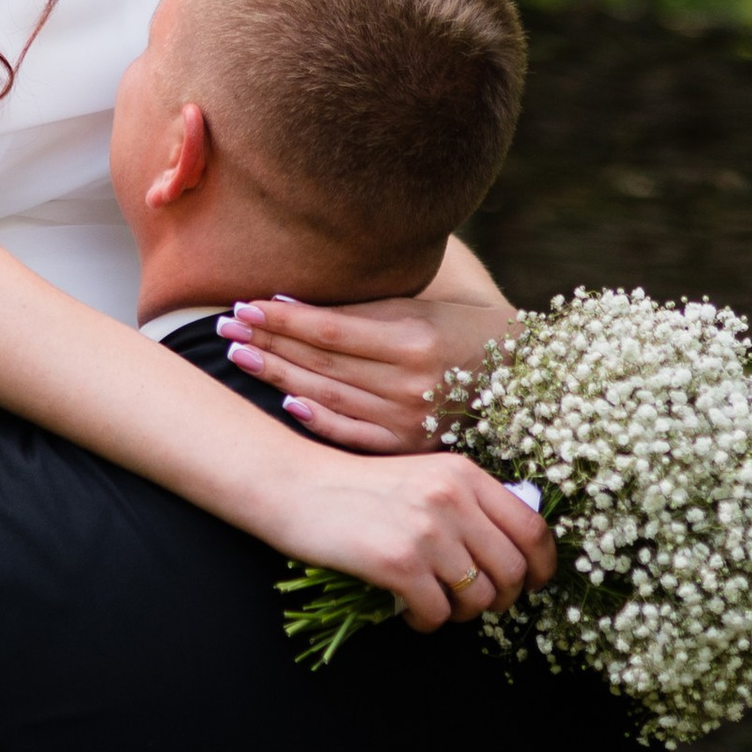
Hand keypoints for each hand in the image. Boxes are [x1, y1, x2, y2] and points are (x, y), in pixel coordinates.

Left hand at [217, 290, 515, 454]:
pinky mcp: (410, 446)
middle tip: (225, 329)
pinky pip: (353, 435)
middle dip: (268, 343)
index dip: (281, 318)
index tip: (244, 305)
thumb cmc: (468, 332)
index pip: (328, 329)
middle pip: (320, 362)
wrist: (526, 380)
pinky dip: (318, 420)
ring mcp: (408, 418)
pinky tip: (287, 404)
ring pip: (329, 396)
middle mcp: (408, 381)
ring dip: (279, 376)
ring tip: (241, 356)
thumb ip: (361, 313)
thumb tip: (294, 306)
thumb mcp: (420, 310)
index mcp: (412, 338)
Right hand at [273, 445, 553, 631]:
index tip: (534, 583)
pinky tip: (410, 612)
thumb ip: (469, 503)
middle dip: (503, 598)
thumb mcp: (425, 477)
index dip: (543, 564)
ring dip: (463, 614)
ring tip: (438, 605)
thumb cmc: (362, 488)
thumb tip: (515, 551)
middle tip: (478, 603)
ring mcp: (426, 531)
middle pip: (513, 569)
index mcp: (464, 474)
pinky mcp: (397, 563)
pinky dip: (428, 623)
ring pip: (479, 598)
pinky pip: (437, 614)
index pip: (532, 526)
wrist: (299, 488)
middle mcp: (452, 498)